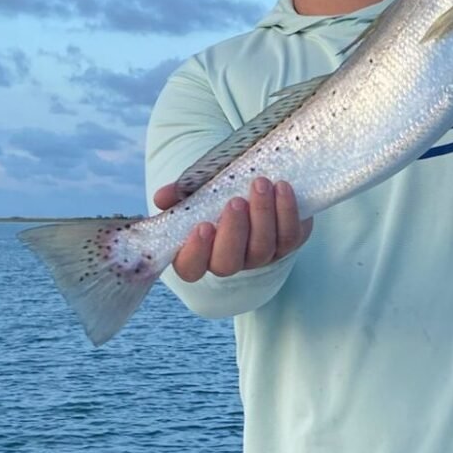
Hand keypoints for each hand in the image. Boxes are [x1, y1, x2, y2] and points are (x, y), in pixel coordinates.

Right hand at [153, 176, 312, 280]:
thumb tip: (162, 198)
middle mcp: (231, 260)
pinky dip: (287, 211)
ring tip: (260, 184)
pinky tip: (282, 187)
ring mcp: (260, 255)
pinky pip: (290, 236)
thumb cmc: (221, 191)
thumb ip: (180, 193)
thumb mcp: (199, 188)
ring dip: (262, 215)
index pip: (190, 268)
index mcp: (200, 252)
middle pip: (229, 263)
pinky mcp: (288, 243)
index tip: (202, 226)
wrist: (259, 185)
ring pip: (262, 249)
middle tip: (234, 201)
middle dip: (233, 232)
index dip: (195, 253)